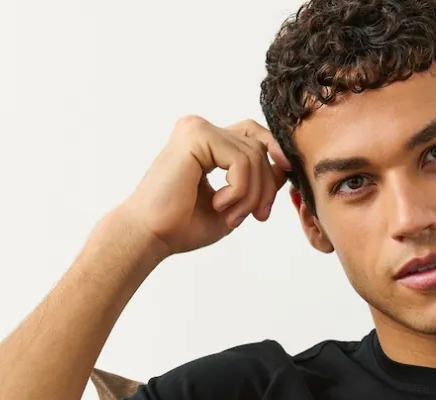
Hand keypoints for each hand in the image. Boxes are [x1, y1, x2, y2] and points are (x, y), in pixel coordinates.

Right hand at [113, 114, 292, 258]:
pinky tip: (220, 204)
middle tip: (257, 217)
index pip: (252, 136)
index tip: (282, 184)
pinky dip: (240, 190)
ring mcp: (196, 129)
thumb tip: (283, 166)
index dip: (274, 155)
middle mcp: (200, 130)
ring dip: (251, 195)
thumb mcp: (234, 204)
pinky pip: (241, 161)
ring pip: (253, 155)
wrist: (151, 235)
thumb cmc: (184, 225)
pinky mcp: (195, 136)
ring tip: (230, 216)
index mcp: (206, 143)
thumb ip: (257, 184)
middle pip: (257, 145)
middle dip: (266, 186)